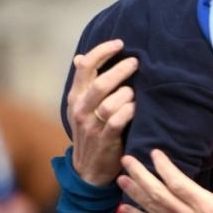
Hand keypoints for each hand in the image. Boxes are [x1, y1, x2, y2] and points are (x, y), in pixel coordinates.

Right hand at [65, 39, 138, 185]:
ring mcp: (91, 125)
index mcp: (75, 96)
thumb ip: (84, 84)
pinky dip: (130, 111)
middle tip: (136, 62)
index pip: (85, 66)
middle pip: (100, 83)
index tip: (119, 43)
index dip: (102, 51)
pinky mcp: (105, 140)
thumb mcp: (81, 107)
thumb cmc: (90, 132)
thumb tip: (79, 57)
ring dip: (127, 94)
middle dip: (120, 70)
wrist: (88, 169)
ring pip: (110, 102)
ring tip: (135, 92)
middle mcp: (80, 109)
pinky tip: (136, 107)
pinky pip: (118, 120)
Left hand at [118, 150, 212, 212]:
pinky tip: (125, 209)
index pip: (178, 183)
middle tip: (126, 159)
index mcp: (206, 207)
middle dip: (140, 175)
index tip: (155, 152)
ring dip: (134, 193)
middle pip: (158, 193)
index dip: (164, 167)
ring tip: (120, 179)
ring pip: (151, 208)